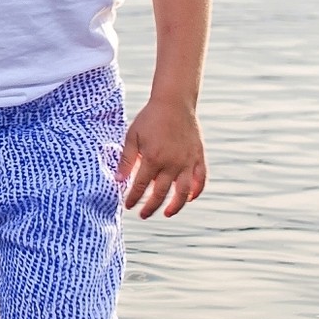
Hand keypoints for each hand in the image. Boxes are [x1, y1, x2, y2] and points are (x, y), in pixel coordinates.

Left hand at [117, 98, 206, 218]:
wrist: (174, 103)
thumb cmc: (150, 119)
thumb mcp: (132, 136)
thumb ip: (126, 160)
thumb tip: (118, 181)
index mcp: (153, 158)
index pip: (141, 186)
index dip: (133, 198)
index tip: (127, 205)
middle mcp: (172, 163)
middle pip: (161, 193)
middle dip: (150, 207)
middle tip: (143, 215)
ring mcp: (187, 161)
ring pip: (183, 192)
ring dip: (175, 206)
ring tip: (167, 213)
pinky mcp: (198, 157)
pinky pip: (200, 180)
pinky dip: (195, 191)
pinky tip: (188, 198)